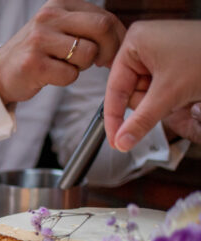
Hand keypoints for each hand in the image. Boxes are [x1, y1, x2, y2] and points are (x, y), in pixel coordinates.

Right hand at [0, 0, 124, 103]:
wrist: (0, 72)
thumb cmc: (38, 53)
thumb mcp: (59, 28)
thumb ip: (86, 26)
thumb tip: (123, 36)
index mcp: (59, 4)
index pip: (105, 16)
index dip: (117, 38)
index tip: (113, 52)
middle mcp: (49, 17)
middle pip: (102, 28)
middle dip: (109, 50)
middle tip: (102, 63)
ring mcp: (39, 39)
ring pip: (88, 54)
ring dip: (83, 67)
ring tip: (66, 66)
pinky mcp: (33, 64)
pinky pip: (70, 75)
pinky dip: (66, 79)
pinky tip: (52, 75)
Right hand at [104, 20, 200, 150]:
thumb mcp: (169, 93)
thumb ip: (141, 120)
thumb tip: (122, 141)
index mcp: (134, 42)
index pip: (114, 88)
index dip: (114, 118)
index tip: (115, 140)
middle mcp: (143, 44)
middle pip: (130, 90)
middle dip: (148, 103)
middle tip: (168, 100)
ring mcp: (157, 51)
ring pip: (145, 91)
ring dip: (161, 99)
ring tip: (181, 90)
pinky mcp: (170, 59)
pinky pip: (158, 86)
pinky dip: (169, 94)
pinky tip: (183, 88)